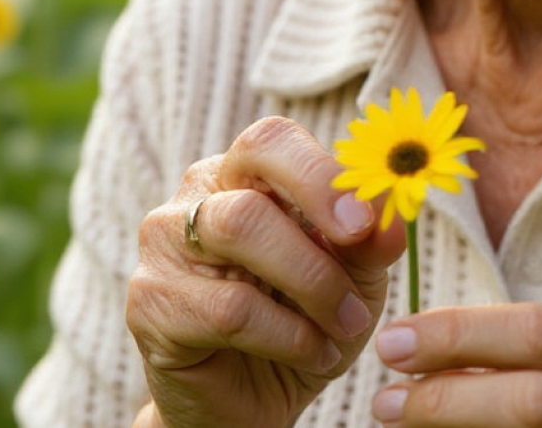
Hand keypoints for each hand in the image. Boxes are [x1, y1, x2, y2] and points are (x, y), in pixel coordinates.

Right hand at [126, 116, 405, 427]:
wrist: (256, 403)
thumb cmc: (306, 319)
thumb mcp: (354, 276)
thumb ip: (370, 239)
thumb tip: (392, 207)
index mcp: (245, 171)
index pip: (273, 139)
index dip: (320, 172)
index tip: (365, 220)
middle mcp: (198, 194)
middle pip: (252, 173)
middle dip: (319, 217)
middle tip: (362, 270)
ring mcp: (165, 243)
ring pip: (238, 229)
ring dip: (311, 283)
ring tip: (347, 325)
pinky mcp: (150, 302)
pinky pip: (227, 308)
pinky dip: (287, 334)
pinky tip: (314, 353)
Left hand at [371, 304, 541, 427]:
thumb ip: (531, 361)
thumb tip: (423, 357)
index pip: (540, 328)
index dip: (459, 332)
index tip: (395, 339)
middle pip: (536, 387)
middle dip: (450, 386)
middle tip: (385, 393)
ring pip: (537, 427)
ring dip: (456, 422)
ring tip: (400, 420)